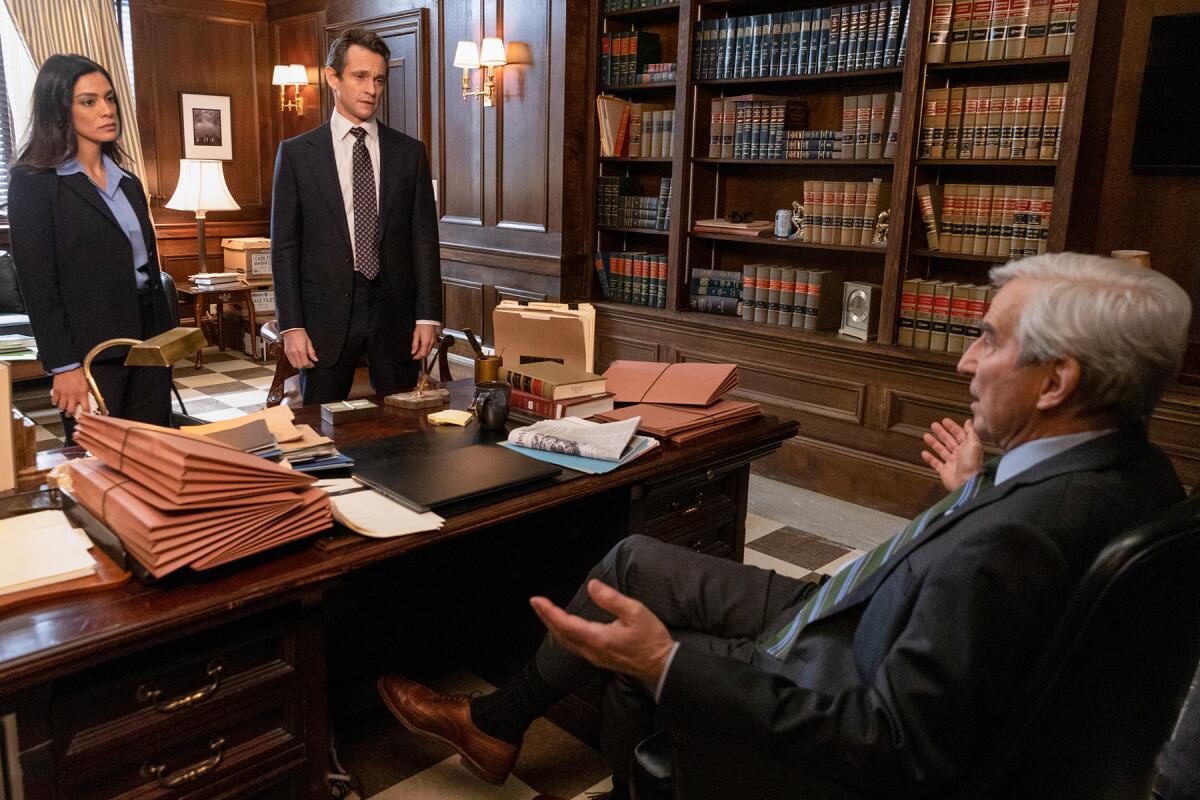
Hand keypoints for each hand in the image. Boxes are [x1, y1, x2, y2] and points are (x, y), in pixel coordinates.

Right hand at [51, 368, 91, 416]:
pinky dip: (55, 402)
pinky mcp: (56, 391)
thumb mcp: (88, 384)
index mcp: (82, 395)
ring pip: (61, 407)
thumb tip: (93, 398)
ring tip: (63, 408)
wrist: (68, 367)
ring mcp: (64, 394)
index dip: (85, 414)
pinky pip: (54, 400)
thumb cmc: (78, 374)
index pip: (85, 408)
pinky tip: (57, 402)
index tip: (85, 415)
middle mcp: (72, 396)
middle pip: (70, 411)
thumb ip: (89, 392)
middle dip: (70, 414)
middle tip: (70, 414)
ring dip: (62, 408)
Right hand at [283, 329, 318, 368]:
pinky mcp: (286, 352)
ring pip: (294, 365)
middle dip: (305, 366)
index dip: (310, 365)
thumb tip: (315, 360)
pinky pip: (290, 361)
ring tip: (304, 360)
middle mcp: (294, 353)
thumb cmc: (300, 333)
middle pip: (300, 366)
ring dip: (300, 365)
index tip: (313, 364)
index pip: (305, 363)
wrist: (291, 328)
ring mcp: (289, 353)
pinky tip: (299, 358)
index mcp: (301, 350)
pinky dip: (295, 362)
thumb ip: (312, 352)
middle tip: (309, 363)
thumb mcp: (309, 342)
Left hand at [411, 323, 437, 359]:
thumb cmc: (422, 326)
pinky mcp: (434, 340)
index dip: (417, 357)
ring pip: (428, 351)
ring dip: (423, 352)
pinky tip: (422, 346)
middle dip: (420, 355)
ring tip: (417, 350)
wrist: (428, 320)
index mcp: (426, 342)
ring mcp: (433, 342)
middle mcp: (431, 343)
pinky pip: (430, 347)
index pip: (423, 354)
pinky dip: (426, 349)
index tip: (413, 357)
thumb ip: (414, 344)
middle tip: (415, 354)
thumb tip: (413, 351)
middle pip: (426, 354)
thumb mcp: (415, 335)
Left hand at [529, 579, 675, 684]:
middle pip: (561, 635)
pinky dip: (564, 634)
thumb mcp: (635, 612)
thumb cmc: (652, 638)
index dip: (549, 612)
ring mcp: (595, 657)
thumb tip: (592, 586)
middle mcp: (592, 651)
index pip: (566, 624)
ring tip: (545, 612)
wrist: (662, 665)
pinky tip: (565, 626)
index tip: (536, 600)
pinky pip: (574, 646)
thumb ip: (612, 599)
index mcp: (599, 638)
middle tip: (536, 602)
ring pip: (566, 642)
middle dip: (546, 618)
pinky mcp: (599, 659)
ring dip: (553, 626)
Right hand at [921, 417, 982, 491]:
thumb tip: (969, 422)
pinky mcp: (945, 472)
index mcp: (968, 448)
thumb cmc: (972, 465)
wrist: (967, 483)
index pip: (959, 434)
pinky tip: (924, 453)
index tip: (945, 421)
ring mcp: (952, 464)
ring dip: (934, 443)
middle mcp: (960, 455)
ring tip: (926, 436)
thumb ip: (971, 432)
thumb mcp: (974, 444)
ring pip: (941, 451)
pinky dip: (930, 459)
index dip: (952, 427)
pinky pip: (936, 464)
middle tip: (934, 425)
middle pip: (949, 441)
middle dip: (941, 433)